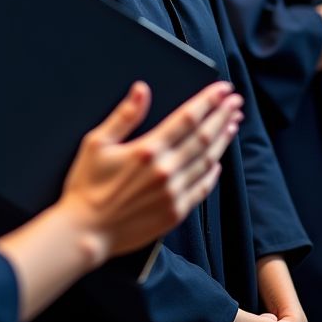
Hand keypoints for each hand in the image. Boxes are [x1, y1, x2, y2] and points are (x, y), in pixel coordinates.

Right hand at [57, 80, 243, 264]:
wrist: (85, 232)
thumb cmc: (86, 186)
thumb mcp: (97, 142)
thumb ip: (124, 115)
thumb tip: (142, 89)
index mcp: (148, 149)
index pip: (188, 118)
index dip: (209, 101)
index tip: (223, 89)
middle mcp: (166, 170)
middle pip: (204, 136)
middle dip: (222, 116)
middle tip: (236, 102)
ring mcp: (173, 193)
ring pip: (207, 161)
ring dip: (222, 140)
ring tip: (233, 124)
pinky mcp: (175, 213)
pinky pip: (202, 189)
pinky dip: (213, 174)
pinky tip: (218, 162)